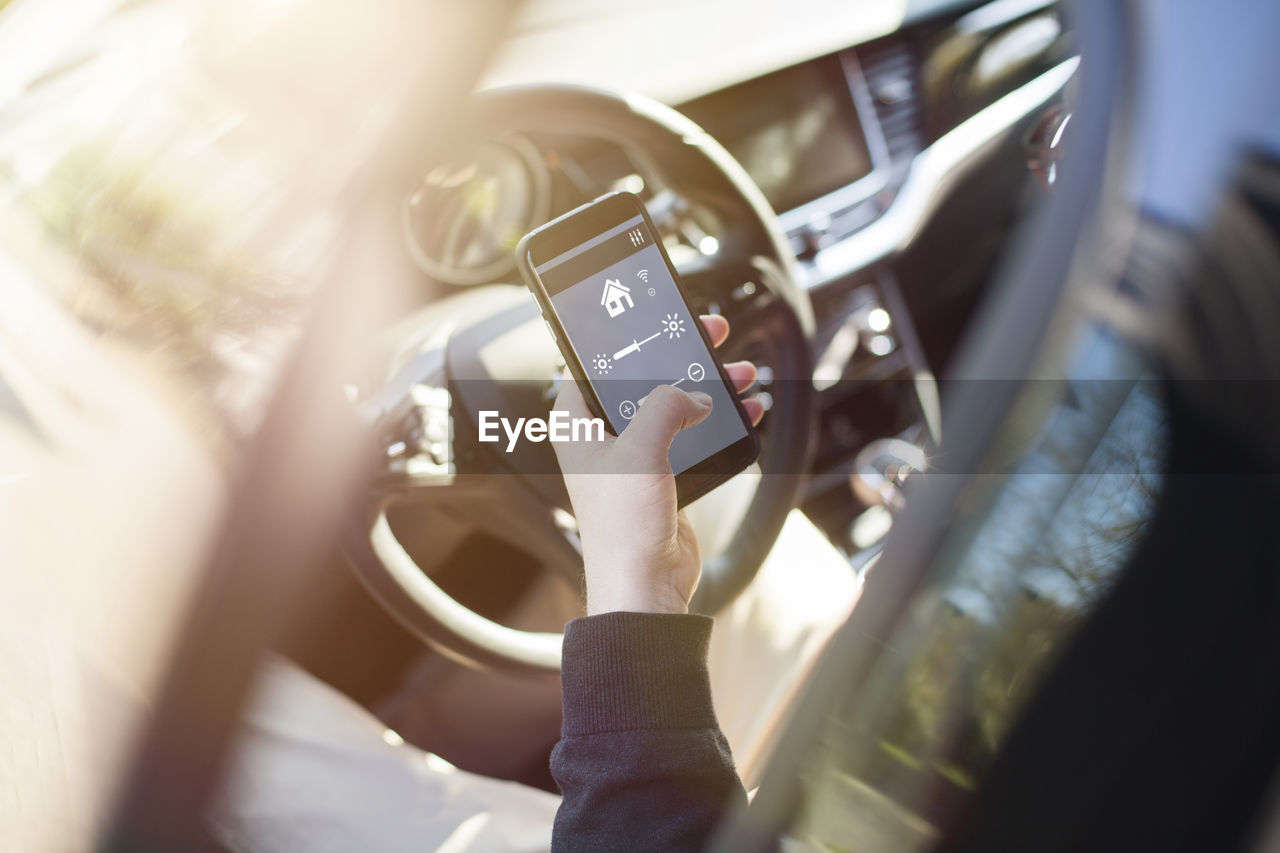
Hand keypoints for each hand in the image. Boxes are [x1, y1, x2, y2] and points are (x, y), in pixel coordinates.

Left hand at [551, 315, 763, 614]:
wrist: (645, 587)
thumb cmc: (622, 526)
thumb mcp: (640, 449)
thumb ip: (665, 406)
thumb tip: (692, 394)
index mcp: (577, 423)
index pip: (593, 361)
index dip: (625, 336)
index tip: (655, 315)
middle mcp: (602, 436)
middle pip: (643, 378)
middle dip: (680, 357)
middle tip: (711, 334)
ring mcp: (634, 456)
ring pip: (674, 404)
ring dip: (709, 387)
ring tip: (741, 373)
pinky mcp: (663, 476)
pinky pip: (693, 435)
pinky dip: (719, 420)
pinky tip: (746, 410)